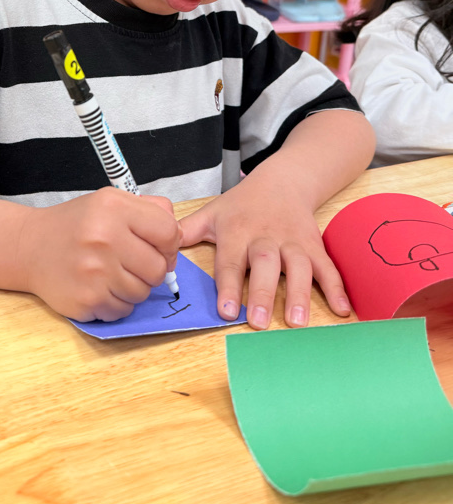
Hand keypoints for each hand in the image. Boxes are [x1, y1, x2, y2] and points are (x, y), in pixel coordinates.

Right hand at [21, 188, 181, 321]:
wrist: (28, 247)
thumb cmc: (75, 224)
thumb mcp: (109, 201)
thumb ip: (150, 211)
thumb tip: (177, 239)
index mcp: (113, 208)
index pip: (168, 232)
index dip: (169, 244)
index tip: (159, 248)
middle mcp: (103, 238)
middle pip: (158, 269)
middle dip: (150, 269)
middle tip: (131, 262)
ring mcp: (94, 273)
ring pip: (142, 293)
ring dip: (132, 287)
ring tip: (110, 272)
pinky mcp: (86, 301)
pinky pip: (122, 311)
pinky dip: (115, 303)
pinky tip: (98, 287)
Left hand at [179, 177, 350, 329]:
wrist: (282, 181)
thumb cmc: (242, 205)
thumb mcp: (212, 213)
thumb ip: (186, 232)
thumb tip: (161, 250)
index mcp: (237, 232)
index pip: (230, 262)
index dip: (227, 286)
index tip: (226, 311)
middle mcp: (266, 237)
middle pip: (265, 265)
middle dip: (262, 294)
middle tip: (259, 323)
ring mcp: (293, 242)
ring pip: (299, 266)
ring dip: (300, 294)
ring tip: (297, 322)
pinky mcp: (314, 246)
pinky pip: (328, 267)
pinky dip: (337, 288)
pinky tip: (344, 311)